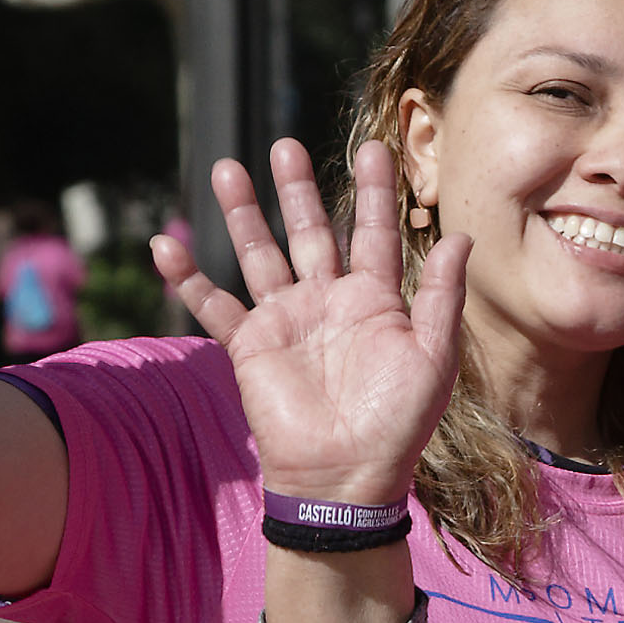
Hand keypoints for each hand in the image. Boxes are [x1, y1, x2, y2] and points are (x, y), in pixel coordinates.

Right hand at [187, 138, 470, 505]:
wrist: (345, 476)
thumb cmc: (397, 423)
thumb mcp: (433, 355)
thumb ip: (441, 294)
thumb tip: (460, 236)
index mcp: (376, 301)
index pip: (374, 233)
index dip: (373, 192)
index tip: (372, 149)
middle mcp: (328, 302)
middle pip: (310, 232)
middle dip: (298, 190)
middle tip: (287, 146)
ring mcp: (287, 321)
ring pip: (260, 254)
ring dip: (242, 214)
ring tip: (227, 168)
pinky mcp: (251, 345)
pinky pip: (214, 304)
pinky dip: (188, 277)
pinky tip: (163, 245)